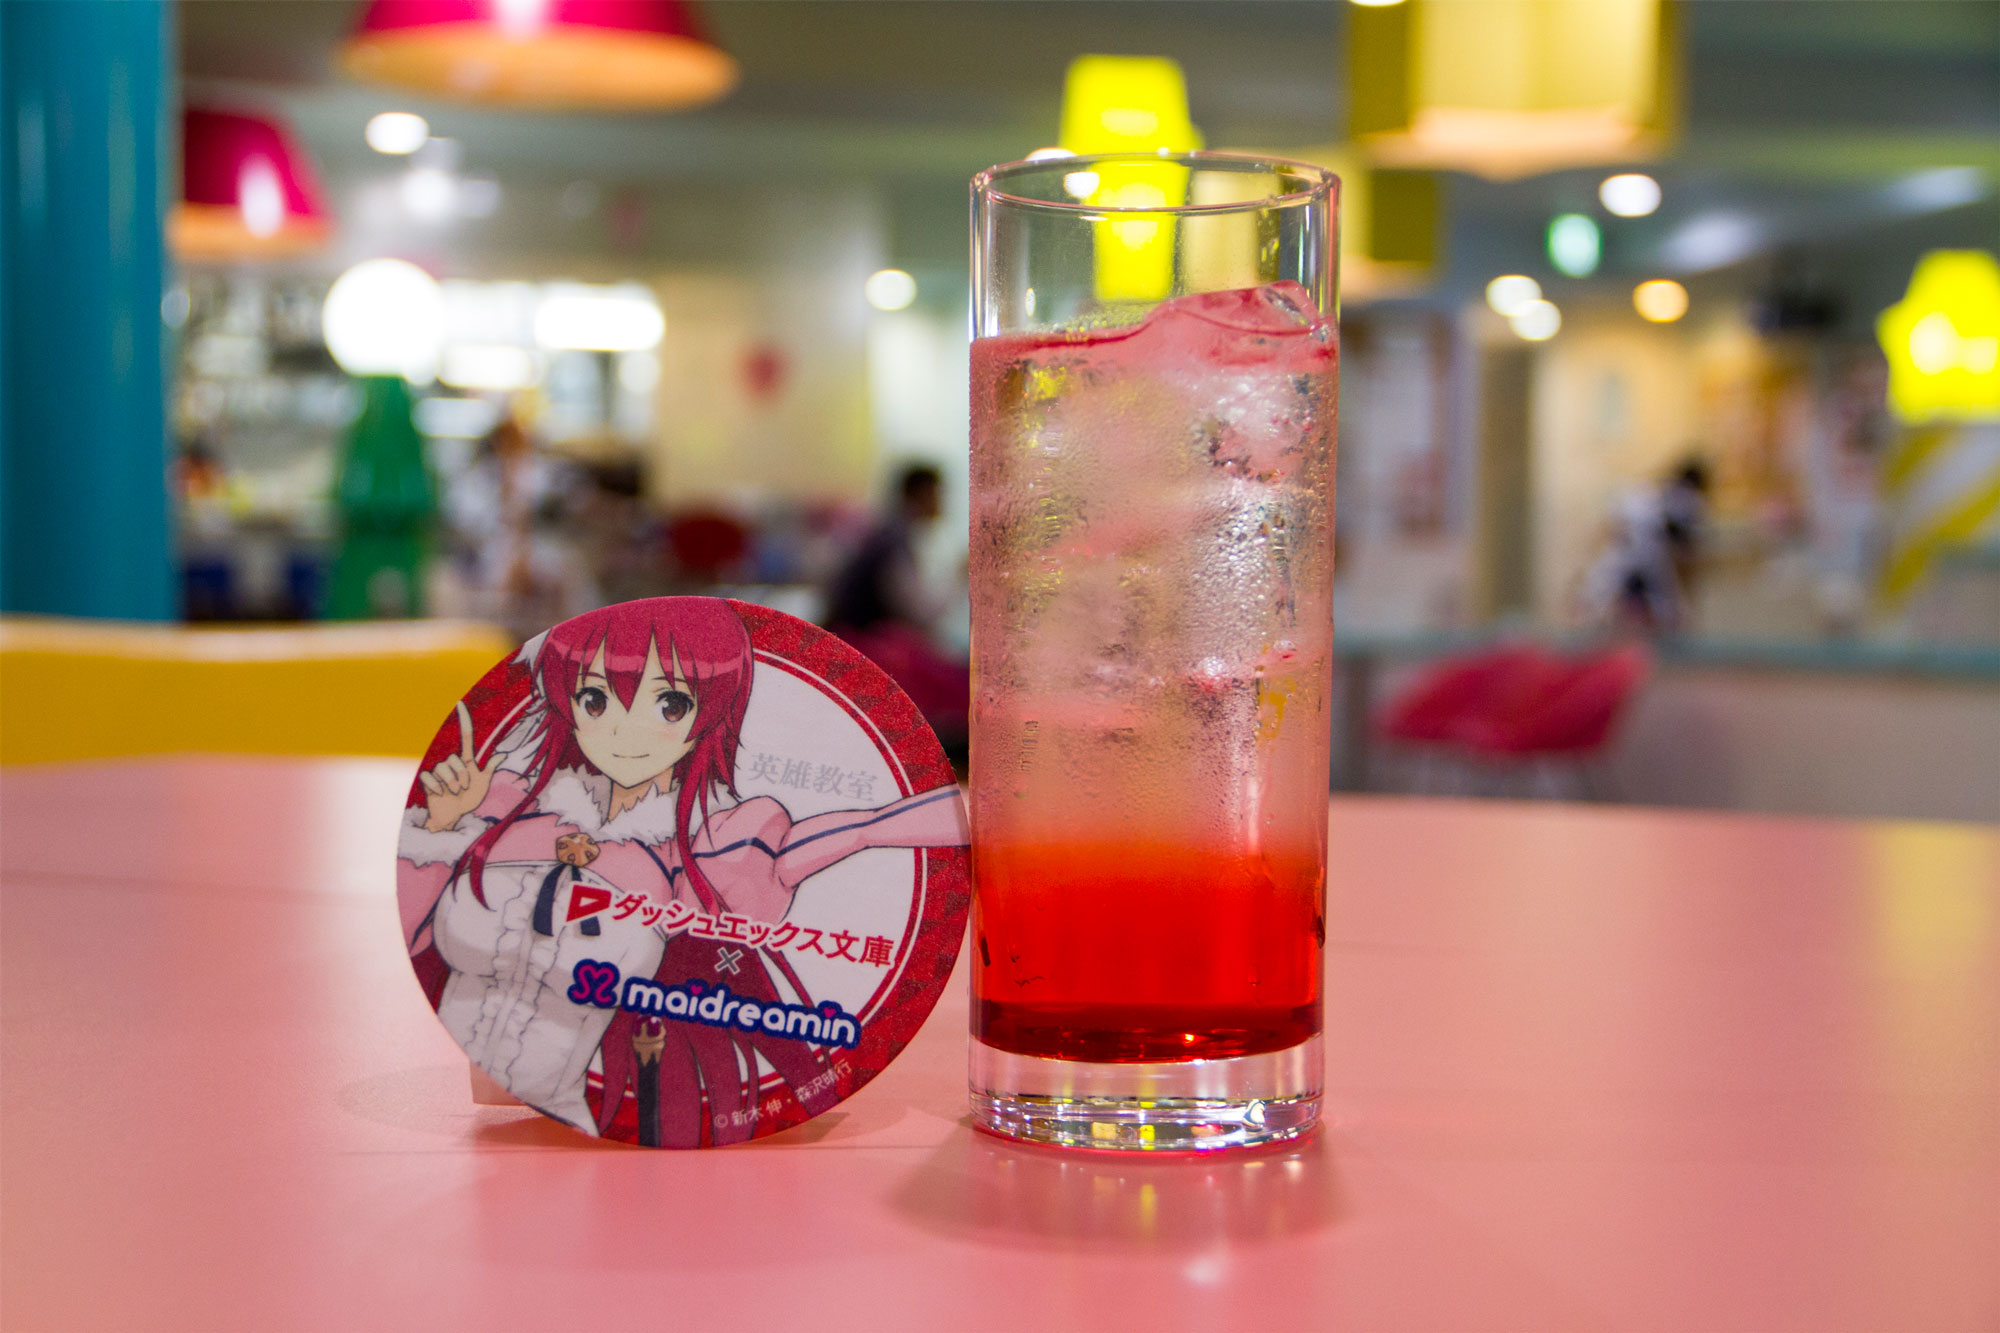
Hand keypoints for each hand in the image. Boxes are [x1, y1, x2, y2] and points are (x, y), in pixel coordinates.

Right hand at [420, 702, 502, 831]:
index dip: (464, 719)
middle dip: (461, 777)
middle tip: (463, 789)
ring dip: (451, 784)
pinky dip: (435, 787)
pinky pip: (429, 776)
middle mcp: (451, 762)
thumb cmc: (469, 799)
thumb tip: (502, 754)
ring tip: (453, 793)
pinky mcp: (427, 780)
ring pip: (443, 769)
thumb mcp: (483, 784)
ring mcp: (438, 771)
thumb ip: (489, 769)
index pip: (466, 736)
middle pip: (455, 759)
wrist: (453, 815)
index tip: (461, 702)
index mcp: (465, 760)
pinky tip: (439, 794)